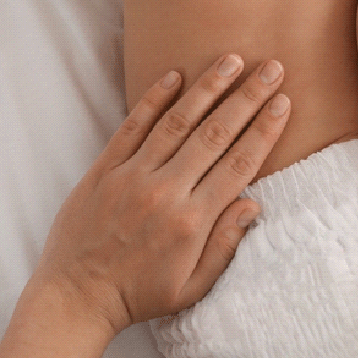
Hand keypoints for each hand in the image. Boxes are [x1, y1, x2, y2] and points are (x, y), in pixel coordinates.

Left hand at [33, 55, 290, 335]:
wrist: (74, 297)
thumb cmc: (139, 296)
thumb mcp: (192, 287)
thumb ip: (225, 245)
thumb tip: (253, 204)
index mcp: (191, 221)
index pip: (238, 164)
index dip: (264, 131)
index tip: (283, 102)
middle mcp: (164, 192)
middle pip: (214, 134)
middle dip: (247, 97)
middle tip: (271, 67)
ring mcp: (132, 177)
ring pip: (176, 121)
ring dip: (207, 87)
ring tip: (231, 60)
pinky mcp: (104, 170)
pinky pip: (132, 127)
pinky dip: (153, 99)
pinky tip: (174, 75)